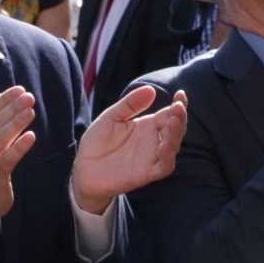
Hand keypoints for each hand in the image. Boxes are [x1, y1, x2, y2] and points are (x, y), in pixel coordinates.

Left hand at [71, 86, 188, 213]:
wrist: (83, 169)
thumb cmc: (97, 143)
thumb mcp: (111, 117)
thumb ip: (129, 104)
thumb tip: (150, 89)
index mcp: (148, 126)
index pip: (170, 114)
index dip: (179, 104)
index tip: (180, 94)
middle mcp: (153, 141)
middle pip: (176, 129)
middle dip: (180, 118)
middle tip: (178, 107)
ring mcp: (151, 158)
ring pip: (173, 147)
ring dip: (176, 135)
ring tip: (173, 122)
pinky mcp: (146, 173)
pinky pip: (163, 167)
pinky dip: (167, 157)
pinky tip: (163, 146)